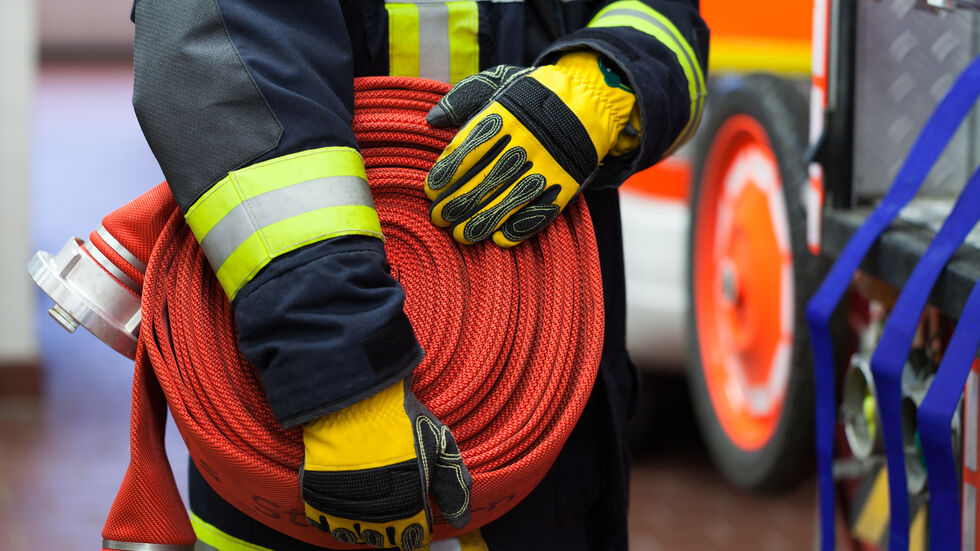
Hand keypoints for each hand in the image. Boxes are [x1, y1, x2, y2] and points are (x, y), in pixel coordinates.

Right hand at [301, 379, 471, 549]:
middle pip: (384, 539)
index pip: (413, 538)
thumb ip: (454, 486)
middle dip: (391, 526)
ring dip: (362, 523)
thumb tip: (460, 522)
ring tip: (369, 500)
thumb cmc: (402, 419)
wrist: (356, 398)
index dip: (416, 527)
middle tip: (392, 501)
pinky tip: (345, 500)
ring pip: (354, 534)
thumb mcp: (441, 445)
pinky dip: (333, 517)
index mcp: (408, 507)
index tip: (414, 514)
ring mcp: (342, 508)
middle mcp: (375, 516)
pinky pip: (324, 523)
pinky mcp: (316, 496)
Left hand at [425, 52, 637, 246]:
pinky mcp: (567, 183)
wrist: (589, 99)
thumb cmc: (531, 95)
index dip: (447, 173)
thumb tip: (432, 120)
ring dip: (484, 221)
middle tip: (439, 219)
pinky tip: (500, 238)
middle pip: (487, 178)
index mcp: (505, 115)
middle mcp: (526, 141)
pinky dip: (522, 227)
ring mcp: (548, 164)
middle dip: (459, 202)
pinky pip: (543, 210)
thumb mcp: (498, 82)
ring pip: (511, 199)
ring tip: (461, 235)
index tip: (431, 191)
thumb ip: (463, 98)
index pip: (469, 149)